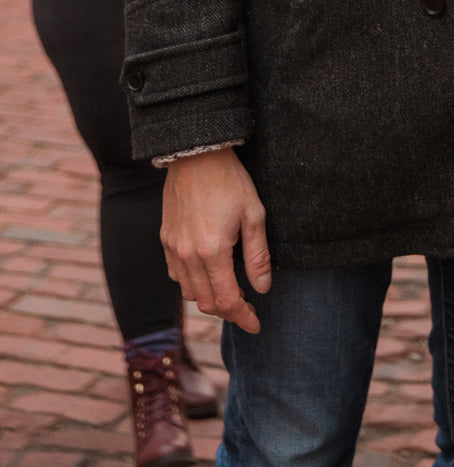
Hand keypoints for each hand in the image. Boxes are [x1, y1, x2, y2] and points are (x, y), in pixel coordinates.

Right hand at [161, 147, 269, 333]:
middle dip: (228, 311)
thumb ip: (258, 255)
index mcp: (213, 252)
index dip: (243, 318)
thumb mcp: (254, 214)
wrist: (196, 153)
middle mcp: (188, 256)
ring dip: (209, 298)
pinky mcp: (165, 239)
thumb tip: (262, 289)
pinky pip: (176, 275)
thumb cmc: (230, 181)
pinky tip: (207, 273)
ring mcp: (173, 248)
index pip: (227, 301)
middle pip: (206, 303)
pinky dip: (192, 283)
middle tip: (247, 307)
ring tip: (229, 289)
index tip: (256, 325)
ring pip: (189, 293)